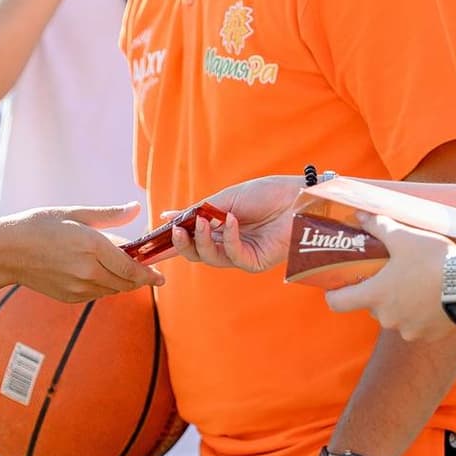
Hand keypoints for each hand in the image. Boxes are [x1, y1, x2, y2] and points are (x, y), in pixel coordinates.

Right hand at [0, 204, 162, 301]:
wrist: (5, 252)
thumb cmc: (38, 225)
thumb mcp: (74, 213)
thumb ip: (110, 215)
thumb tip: (136, 209)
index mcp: (92, 246)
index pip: (131, 267)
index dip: (150, 273)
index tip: (161, 276)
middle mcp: (87, 271)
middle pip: (127, 283)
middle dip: (140, 279)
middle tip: (147, 269)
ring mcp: (78, 288)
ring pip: (114, 290)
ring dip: (123, 282)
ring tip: (122, 267)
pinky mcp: (70, 297)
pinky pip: (98, 294)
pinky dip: (105, 285)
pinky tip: (99, 272)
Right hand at [166, 174, 303, 271]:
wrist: (296, 196)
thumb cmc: (265, 193)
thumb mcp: (225, 199)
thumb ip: (197, 211)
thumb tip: (166, 217)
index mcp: (219, 229)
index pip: (192, 240)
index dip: (175, 238)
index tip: (159, 232)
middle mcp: (228, 244)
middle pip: (196, 254)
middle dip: (183, 244)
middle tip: (177, 230)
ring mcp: (242, 255)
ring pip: (210, 258)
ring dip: (202, 240)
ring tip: (203, 221)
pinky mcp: (255, 262)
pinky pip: (233, 256)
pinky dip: (228, 238)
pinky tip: (231, 221)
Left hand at [323, 213, 455, 341]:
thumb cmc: (433, 259)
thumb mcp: (404, 237)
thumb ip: (378, 227)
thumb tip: (360, 217)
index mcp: (375, 295)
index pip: (337, 303)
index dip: (334, 294)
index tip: (338, 286)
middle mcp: (387, 318)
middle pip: (372, 307)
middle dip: (380, 293)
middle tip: (393, 275)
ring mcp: (409, 330)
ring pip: (397, 317)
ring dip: (402, 304)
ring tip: (419, 285)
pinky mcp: (429, 336)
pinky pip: (418, 326)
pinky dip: (422, 315)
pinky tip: (435, 298)